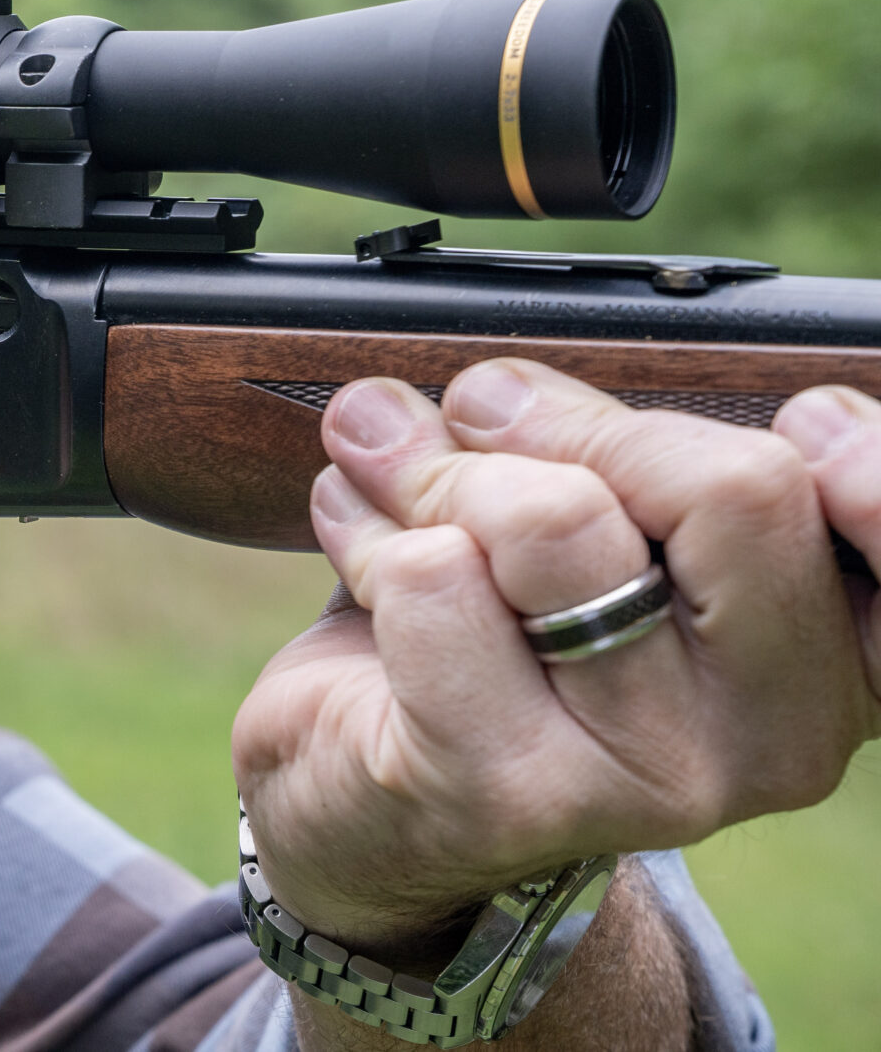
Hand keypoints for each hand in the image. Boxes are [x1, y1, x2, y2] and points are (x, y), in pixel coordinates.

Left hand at [234, 359, 878, 961]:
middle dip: (566, 419)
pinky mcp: (507, 792)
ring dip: (436, 469)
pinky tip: (360, 555)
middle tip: (479, 414)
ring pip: (555, 522)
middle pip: (733, 488)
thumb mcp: (598, 534)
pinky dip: (367, 534)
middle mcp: (776, 733)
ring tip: (390, 477)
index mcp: (833, 655)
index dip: (872, 467)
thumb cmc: (501, 636)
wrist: (374, 801)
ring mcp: (649, 773)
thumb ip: (621, 460)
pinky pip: (432, 580)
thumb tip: (503, 388)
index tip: (807, 420)